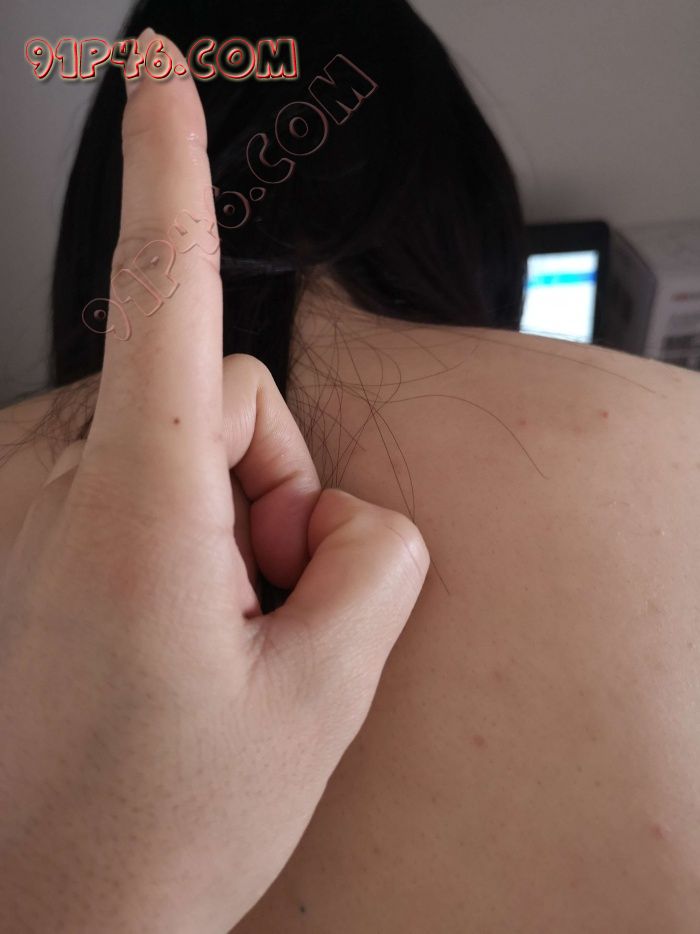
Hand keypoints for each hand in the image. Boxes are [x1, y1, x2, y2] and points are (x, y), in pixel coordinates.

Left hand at [0, 30, 428, 933]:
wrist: (56, 906)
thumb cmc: (169, 817)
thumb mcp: (329, 689)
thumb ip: (376, 556)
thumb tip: (344, 507)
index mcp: (130, 511)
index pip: (166, 298)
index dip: (171, 171)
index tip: (157, 76)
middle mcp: (47, 481)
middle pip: (220, 393)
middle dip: (267, 484)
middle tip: (249, 599)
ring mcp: (12, 497)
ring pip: (172, 427)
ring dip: (215, 509)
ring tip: (197, 621)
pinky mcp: (4, 516)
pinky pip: (121, 460)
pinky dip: (161, 517)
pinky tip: (154, 608)